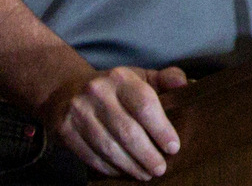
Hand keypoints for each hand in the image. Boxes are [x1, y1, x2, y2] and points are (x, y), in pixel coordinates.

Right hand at [38, 64, 189, 178]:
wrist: (66, 90)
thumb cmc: (113, 87)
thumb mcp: (139, 77)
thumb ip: (165, 79)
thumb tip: (186, 85)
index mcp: (120, 77)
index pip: (145, 105)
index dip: (161, 129)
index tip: (173, 147)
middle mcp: (98, 92)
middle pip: (127, 131)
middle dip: (147, 155)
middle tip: (160, 168)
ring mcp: (79, 112)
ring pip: (109, 147)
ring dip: (130, 166)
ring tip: (145, 174)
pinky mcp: (65, 130)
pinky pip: (91, 156)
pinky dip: (110, 168)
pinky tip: (123, 171)